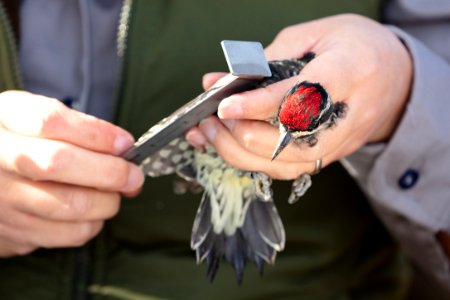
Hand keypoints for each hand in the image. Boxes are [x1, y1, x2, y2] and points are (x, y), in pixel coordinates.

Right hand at [0, 91, 143, 256]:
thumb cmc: (19, 144)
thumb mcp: (35, 118)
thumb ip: (76, 127)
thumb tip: (122, 148)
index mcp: (5, 120)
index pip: (50, 121)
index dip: (96, 133)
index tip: (125, 143)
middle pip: (59, 163)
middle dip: (111, 171)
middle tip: (133, 176)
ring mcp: (1, 200)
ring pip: (70, 205)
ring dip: (107, 201)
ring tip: (112, 194)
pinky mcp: (12, 234)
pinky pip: (67, 234)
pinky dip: (92, 224)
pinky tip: (91, 212)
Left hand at [186, 14, 411, 178]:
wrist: (395, 79)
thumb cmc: (354, 48)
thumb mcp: (315, 34)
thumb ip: (268, 59)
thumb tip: (221, 82)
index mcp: (350, 72)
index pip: (302, 98)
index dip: (259, 105)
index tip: (225, 106)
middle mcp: (346, 116)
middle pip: (290, 143)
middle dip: (242, 136)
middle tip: (211, 120)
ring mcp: (338, 143)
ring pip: (284, 164)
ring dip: (240, 153)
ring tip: (211, 133)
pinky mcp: (328, 157)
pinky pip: (286, 169)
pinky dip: (252, 161)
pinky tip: (230, 145)